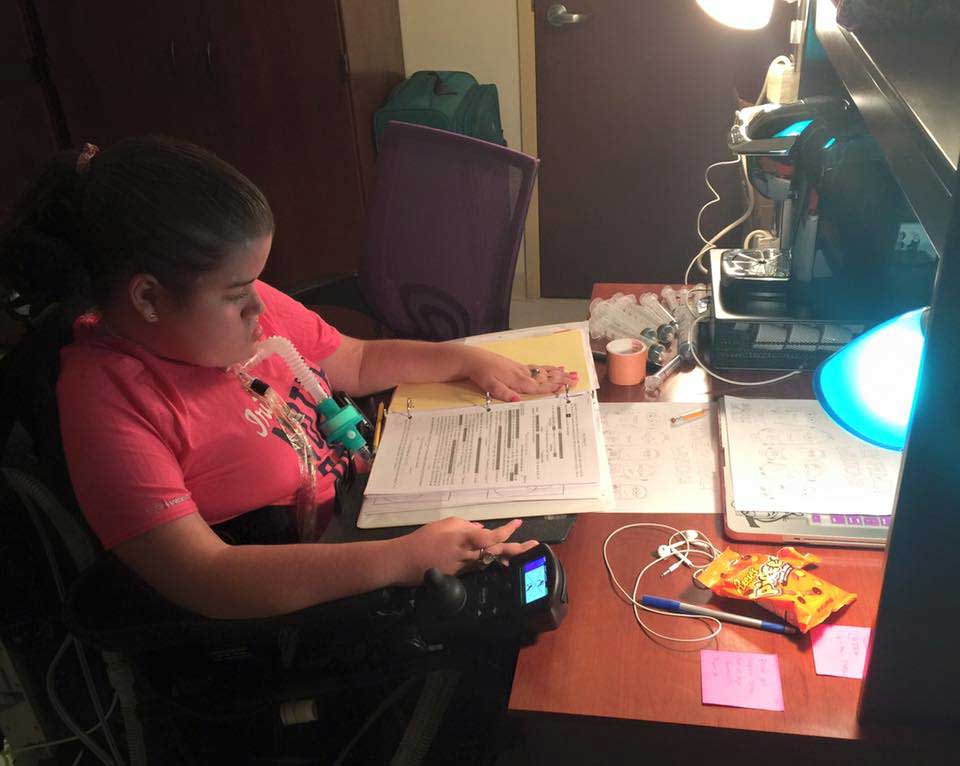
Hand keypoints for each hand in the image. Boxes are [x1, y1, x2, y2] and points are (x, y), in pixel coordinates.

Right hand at [392, 517, 538, 585]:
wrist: (404, 561)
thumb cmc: (422, 540)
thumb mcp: (444, 525)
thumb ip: (464, 526)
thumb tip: (479, 529)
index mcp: (463, 538)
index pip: (489, 536)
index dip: (505, 531)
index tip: (517, 523)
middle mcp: (467, 554)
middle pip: (497, 552)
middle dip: (517, 549)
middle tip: (534, 546)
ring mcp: (464, 567)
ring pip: (489, 560)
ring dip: (506, 556)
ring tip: (524, 550)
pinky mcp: (460, 576)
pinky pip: (478, 566)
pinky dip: (488, 560)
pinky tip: (500, 559)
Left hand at [460, 347, 576, 402]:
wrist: (472, 359)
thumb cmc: (480, 372)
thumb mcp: (489, 385)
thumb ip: (503, 393)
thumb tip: (517, 401)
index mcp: (517, 381)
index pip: (539, 385)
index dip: (553, 387)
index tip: (567, 386)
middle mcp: (522, 374)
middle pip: (545, 377)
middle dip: (561, 378)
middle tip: (577, 379)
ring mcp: (520, 369)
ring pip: (543, 372)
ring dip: (557, 373)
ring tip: (571, 372)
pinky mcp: (516, 366)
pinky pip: (536, 368)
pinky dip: (546, 368)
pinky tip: (552, 368)